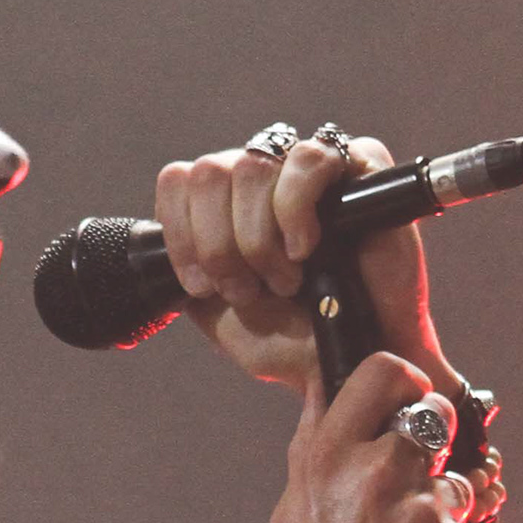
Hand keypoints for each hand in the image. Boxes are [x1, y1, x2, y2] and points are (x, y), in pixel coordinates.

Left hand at [155, 130, 439, 390]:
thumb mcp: (216, 315)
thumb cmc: (292, 341)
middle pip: (209, 172)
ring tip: (285, 278)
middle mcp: (264, 176)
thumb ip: (186, 271)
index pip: (178, 181)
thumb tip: (162, 241)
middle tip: (248, 289)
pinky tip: (306, 249)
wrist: (352, 364)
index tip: (202, 286)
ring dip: (257, 237)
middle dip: (219, 245)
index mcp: (226, 204)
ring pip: (251, 165)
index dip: (181, 234)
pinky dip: (294, 210)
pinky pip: (309, 159)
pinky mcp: (360, 162)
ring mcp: (308, 164)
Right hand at [255, 347, 482, 522]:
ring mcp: (426, 513)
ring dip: (438, 510)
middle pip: (433, 417)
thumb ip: (320, 446)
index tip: (409, 396)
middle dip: (432, 441)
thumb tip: (327, 387)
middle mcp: (378, 475)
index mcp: (329, 458)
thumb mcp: (294, 510)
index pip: (383, 373)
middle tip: (413, 479)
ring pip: (454, 483)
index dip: (405, 380)